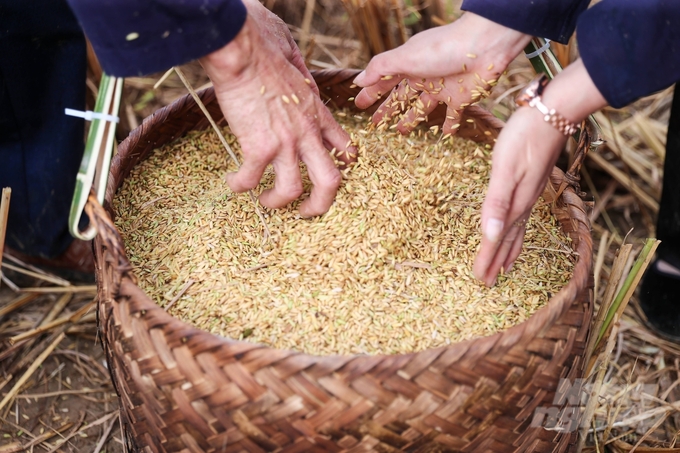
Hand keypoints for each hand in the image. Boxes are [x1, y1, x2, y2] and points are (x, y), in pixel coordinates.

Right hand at [200, 7, 355, 216]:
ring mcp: (285, 142)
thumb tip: (293, 68)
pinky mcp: (258, 147)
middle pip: (330, 182)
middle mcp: (308, 133)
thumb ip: (299, 72)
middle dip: (320, 204)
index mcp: (318, 113)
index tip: (325, 171)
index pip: (344, 147)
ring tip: (264, 200)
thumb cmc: (262, 42)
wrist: (241, 47)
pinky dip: (240, 185)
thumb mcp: (294, 57)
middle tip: (305, 212)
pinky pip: (251, 179)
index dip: (340, 165)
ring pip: (292, 190)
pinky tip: (232, 183)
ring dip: (277, 202)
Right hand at [353, 12, 529, 134]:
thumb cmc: (441, 48)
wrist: (483, 46)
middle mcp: (423, 77)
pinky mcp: (461, 98)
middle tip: (375, 124)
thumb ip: (380, 69)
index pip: (384, 81)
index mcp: (408, 65)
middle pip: (401, 97)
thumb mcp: (404, 57)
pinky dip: (448, 126)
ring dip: (411, 119)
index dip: (371, 93)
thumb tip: (358, 81)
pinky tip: (443, 136)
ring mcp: (442, 89)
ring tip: (401, 132)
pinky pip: (452, 116)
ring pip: (422, 108)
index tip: (359, 105)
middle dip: (388, 110)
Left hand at [473, 59, 607, 285]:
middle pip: (508, 239)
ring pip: (517, 230)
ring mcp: (530, 194)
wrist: (553, 113)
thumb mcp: (505, 168)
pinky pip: (523, 217)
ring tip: (503, 267)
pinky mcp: (533, 183)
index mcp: (516, 203)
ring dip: (508, 250)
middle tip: (488, 282)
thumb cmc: (524, 137)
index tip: (480, 279)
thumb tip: (490, 235)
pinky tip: (515, 229)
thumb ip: (496, 202)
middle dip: (497, 261)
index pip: (498, 238)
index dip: (488, 259)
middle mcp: (525, 203)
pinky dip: (517, 231)